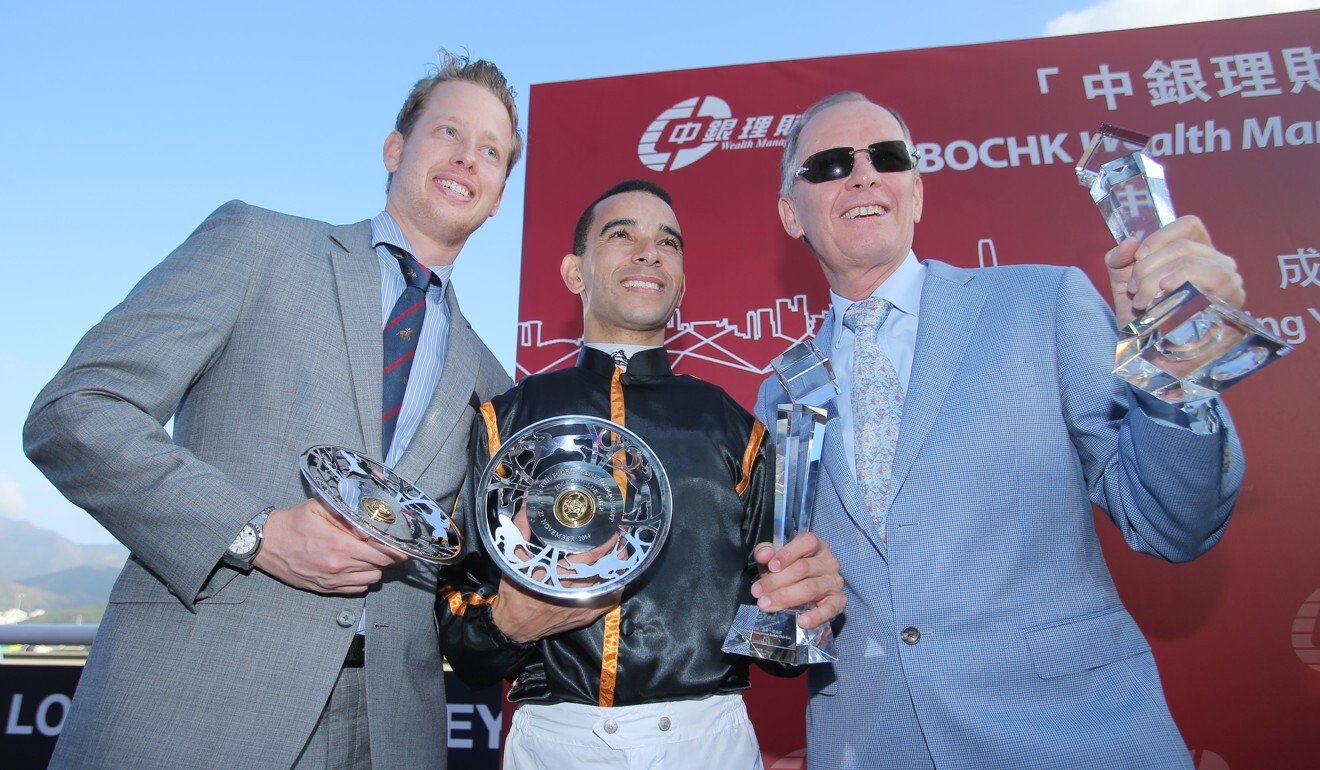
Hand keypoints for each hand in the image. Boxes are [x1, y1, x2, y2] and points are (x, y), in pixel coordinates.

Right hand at [254, 497, 406, 593]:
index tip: (402, 544)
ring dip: (375, 568)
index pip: (383, 553)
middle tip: (389, 547)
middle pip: (380, 567)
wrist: (266, 543)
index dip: (396, 549)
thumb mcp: (320, 507)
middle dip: (388, 557)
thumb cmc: (293, 522)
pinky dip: (362, 580)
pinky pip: (356, 590)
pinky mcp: (325, 588)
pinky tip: (357, 567)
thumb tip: (370, 519)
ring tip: (370, 556)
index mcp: (341, 545)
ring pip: (370, 580)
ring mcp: (332, 580)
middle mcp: (339, 566)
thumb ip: (347, 513)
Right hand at [489, 510, 621, 643]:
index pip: (590, 558)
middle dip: (614, 551)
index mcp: (556, 575)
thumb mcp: (513, 558)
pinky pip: (608, 601)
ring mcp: (582, 605)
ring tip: (622, 550)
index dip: (605, 544)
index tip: (613, 530)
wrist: (513, 625)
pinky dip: (615, 586)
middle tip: (621, 536)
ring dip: (617, 566)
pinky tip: (617, 575)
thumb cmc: (515, 591)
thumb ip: (521, 529)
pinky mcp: (585, 616)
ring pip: (609, 583)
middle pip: (604, 568)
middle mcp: (573, 591)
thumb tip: (527, 503)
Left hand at [750, 532, 844, 629]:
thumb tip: (763, 555)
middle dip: (777, 581)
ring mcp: (835, 582)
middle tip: (758, 592)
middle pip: (804, 568)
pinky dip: (815, 616)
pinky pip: (829, 609)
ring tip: (768, 605)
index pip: (807, 543)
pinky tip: (802, 621)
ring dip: (786, 597)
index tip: (771, 566)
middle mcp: (829, 562)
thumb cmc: (791, 571)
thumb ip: (767, 553)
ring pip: (811, 588)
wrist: (810, 593)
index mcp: (817, 546)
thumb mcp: (776, 559)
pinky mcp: (838, 602)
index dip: (788, 554)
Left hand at [1104, 215, 1244, 328]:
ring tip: (1145, 303)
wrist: (1149, 356)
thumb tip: (1129, 242)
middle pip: (1184, 247)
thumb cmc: (1142, 319)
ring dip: (1160, 280)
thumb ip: (1119, 260)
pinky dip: (1185, 282)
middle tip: (1135, 292)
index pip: (1189, 226)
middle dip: (1149, 267)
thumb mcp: (1124, 285)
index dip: (1159, 238)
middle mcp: (1219, 264)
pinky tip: (1167, 293)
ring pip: (1195, 262)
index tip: (1137, 260)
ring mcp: (1229, 284)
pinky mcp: (1233, 304)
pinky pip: (1216, 280)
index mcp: (1197, 254)